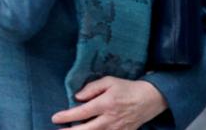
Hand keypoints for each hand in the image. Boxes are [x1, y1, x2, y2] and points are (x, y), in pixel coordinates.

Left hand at [51, 76, 167, 128]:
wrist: (150, 99)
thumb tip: (77, 97)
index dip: (67, 116)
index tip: (55, 118)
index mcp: (106, 104)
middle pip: (86, 129)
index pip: (82, 112)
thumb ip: (91, 88)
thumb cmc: (127, 88)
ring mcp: (117, 129)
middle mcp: (110, 119)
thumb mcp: (109, 81)